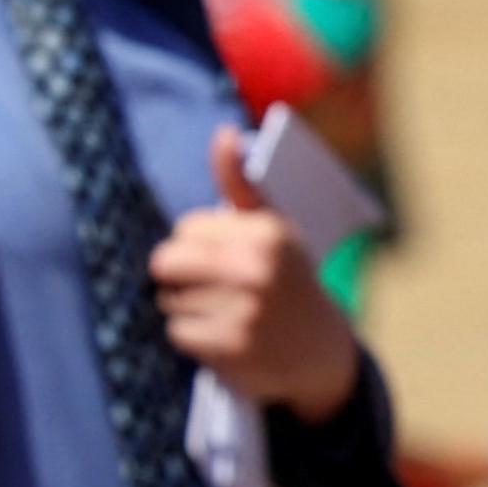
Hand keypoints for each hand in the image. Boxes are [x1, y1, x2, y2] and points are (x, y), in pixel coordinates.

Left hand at [153, 127, 362, 419]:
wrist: (321, 353)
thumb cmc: (286, 280)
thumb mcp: (272, 229)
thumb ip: (239, 182)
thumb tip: (224, 133)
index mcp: (266, 232)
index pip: (185, 229)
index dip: (199, 245)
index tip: (228, 259)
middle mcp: (256, 268)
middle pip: (166, 262)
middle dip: (180, 274)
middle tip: (213, 286)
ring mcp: (243, 310)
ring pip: (169, 299)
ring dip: (188, 308)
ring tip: (225, 312)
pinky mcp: (230, 347)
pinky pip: (177, 332)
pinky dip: (195, 337)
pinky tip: (225, 337)